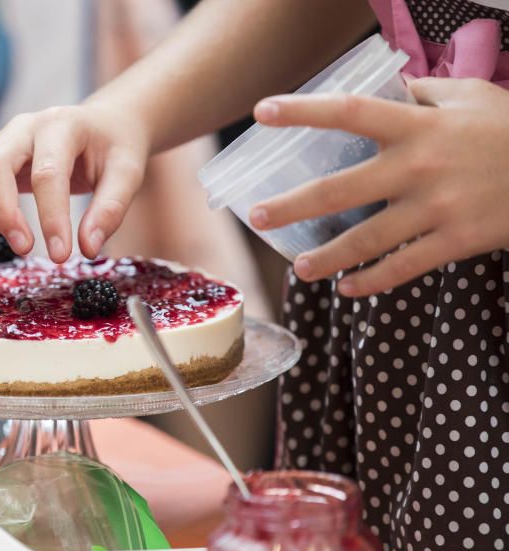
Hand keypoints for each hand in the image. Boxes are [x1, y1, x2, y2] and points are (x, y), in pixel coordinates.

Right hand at [0, 104, 149, 261]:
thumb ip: (110, 210)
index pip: (47, 174)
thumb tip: (87, 249)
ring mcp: (1, 137)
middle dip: (4, 214)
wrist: (104, 123)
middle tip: (25, 249)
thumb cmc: (115, 148)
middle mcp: (25, 126)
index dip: (51, 219)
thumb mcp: (129, 174)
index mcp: (62, 125)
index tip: (61, 256)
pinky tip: (0, 221)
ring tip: (14, 234)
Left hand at [248, 77, 508, 296]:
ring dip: (325, 258)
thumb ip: (420, 94)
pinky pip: (402, 268)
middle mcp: (419, 167)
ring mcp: (436, 208)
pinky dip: (371, 282)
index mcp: (418, 126)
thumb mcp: (467, 96)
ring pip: (365, 241)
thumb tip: (382, 90)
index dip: (303, 111)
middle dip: (291, 206)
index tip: (262, 112)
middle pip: (339, 190)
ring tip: (299, 267)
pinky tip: (347, 288)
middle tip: (256, 217)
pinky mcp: (456, 241)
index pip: (349, 112)